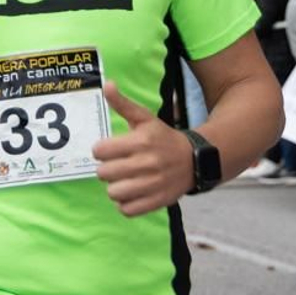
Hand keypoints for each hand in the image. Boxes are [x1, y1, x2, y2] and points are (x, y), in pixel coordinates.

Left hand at [93, 82, 192, 216]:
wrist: (195, 160)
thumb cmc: (163, 138)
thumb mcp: (145, 118)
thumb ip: (123, 104)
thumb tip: (107, 84)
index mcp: (141, 141)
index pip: (100, 151)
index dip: (101, 150)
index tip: (110, 150)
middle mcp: (146, 163)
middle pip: (103, 173)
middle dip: (107, 169)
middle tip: (117, 165)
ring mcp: (152, 185)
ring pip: (113, 193)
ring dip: (115, 187)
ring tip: (124, 180)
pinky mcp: (156, 201)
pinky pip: (127, 210)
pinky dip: (125, 204)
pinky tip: (132, 193)